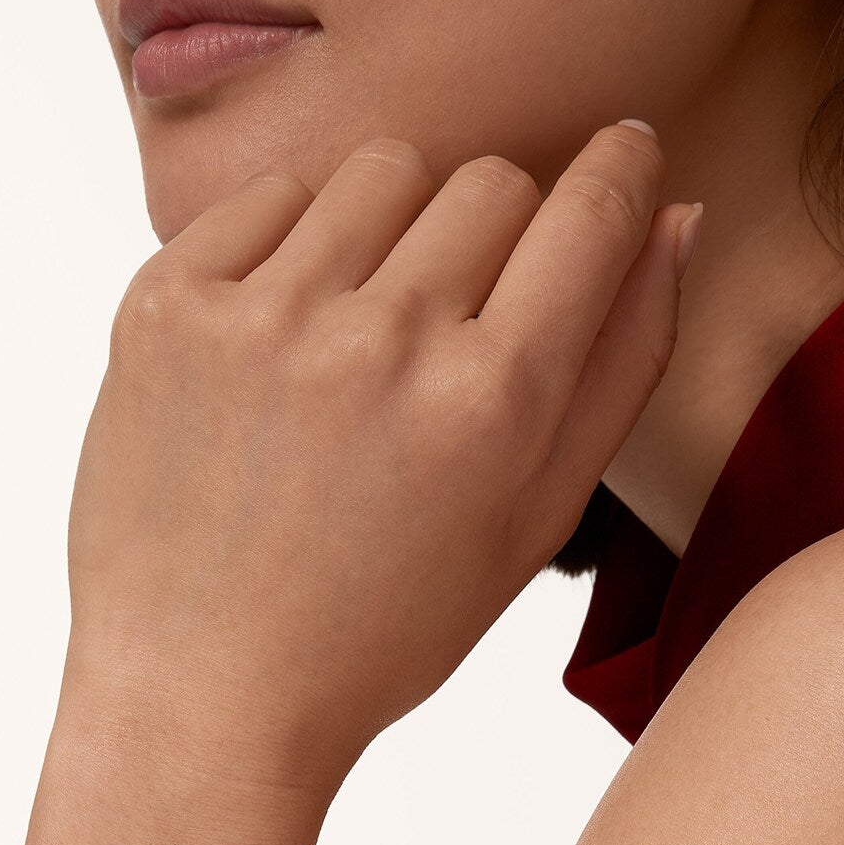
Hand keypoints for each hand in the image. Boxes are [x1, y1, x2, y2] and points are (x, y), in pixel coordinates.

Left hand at [64, 123, 699, 793]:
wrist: (206, 691)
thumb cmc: (381, 629)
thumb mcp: (532, 522)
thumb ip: (623, 364)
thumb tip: (676, 211)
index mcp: (491, 403)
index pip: (591, 210)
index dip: (620, 168)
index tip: (620, 153)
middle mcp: (382, 341)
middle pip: (491, 181)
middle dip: (499, 230)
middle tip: (461, 317)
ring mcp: (263, 317)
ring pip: (382, 169)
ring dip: (397, 226)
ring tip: (368, 328)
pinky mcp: (166, 308)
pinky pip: (270, 196)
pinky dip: (295, 242)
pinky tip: (289, 333)